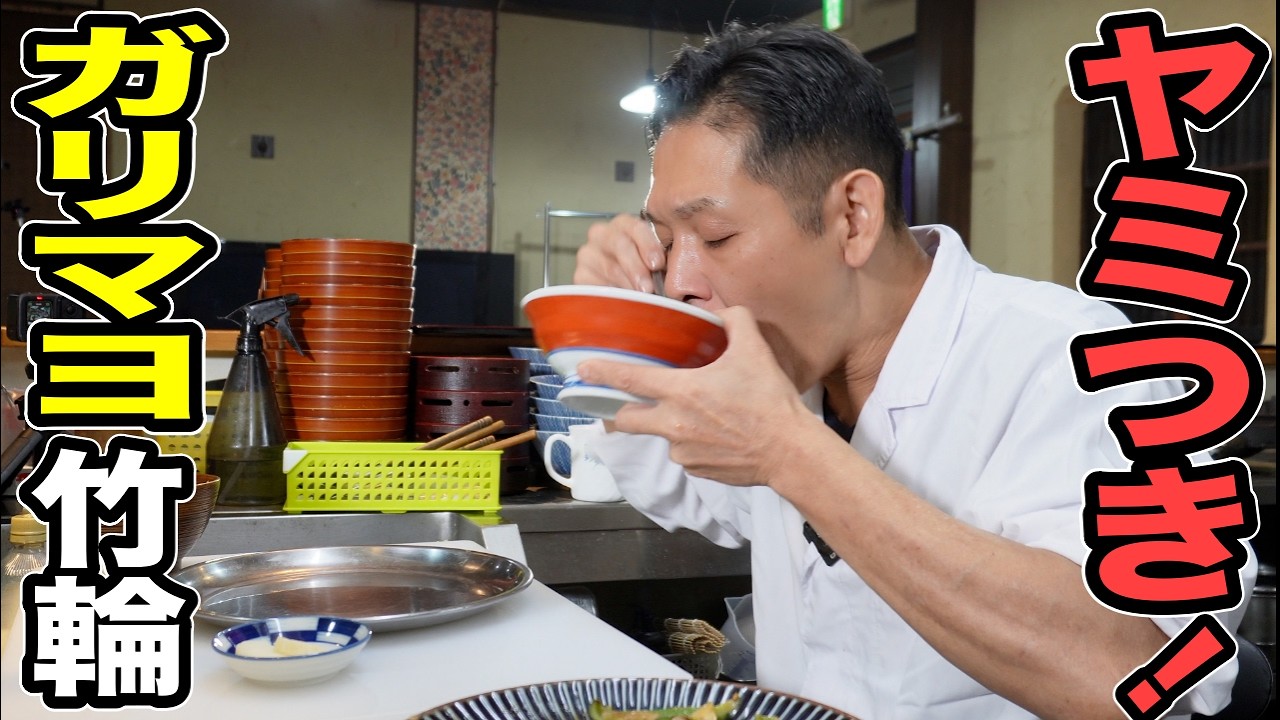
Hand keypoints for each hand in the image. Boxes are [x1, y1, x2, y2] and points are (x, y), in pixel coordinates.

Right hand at [574, 213, 664, 292]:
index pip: (635, 227)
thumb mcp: (656, 260)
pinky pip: (595, 284)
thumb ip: (660, 259)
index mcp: (624, 224)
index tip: (657, 264)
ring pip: (609, 267)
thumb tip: (665, 270)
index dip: (647, 245)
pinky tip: (624, 302)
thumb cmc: (647, 270)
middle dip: (636, 268)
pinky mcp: (580, 275)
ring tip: (640, 298)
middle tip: (648, 288)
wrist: (626, 286)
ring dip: (628, 284)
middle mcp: (602, 234)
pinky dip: (612, 295)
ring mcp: (588, 254)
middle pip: (619, 245)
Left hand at [578, 306, 820, 486]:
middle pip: (628, 419)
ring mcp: (682, 451)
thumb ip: (735, 321)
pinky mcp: (695, 470)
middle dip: (621, 410)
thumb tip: (723, 313)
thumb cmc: (769, 401)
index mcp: (681, 391)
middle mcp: (673, 424)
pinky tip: (718, 436)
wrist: (788, 450)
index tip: (582, 370)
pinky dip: (693, 444)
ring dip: (670, 426)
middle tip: (629, 403)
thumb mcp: (755, 350)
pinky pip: (685, 454)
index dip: (601, 373)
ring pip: (662, 436)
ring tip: (704, 418)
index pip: (629, 379)